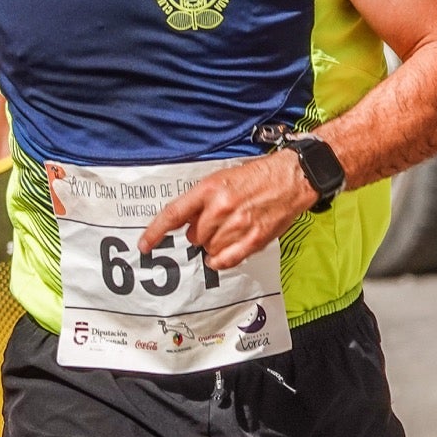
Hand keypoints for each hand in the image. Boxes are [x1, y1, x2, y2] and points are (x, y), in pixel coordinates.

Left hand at [140, 151, 315, 269]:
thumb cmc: (256, 176)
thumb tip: (186, 224)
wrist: (291, 177)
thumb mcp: (222, 179)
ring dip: (214, 245)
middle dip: (199, 233)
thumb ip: (201, 201)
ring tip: (230, 229)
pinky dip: (221, 260)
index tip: (144, 245)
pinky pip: (226, 260)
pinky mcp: (254, 239)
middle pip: (193, 237)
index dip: (156, 232)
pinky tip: (224, 252)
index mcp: (209, 189)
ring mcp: (238, 225)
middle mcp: (220, 208)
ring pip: (209, 249)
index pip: (173, 214)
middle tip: (215, 222)